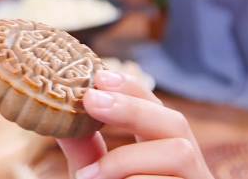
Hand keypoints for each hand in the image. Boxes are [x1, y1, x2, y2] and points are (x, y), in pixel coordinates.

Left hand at [56, 70, 213, 178]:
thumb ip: (85, 152)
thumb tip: (57, 115)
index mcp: (167, 156)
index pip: (157, 110)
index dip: (132, 89)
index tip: (98, 77)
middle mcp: (190, 170)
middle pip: (176, 124)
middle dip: (132, 107)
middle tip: (91, 100)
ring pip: (180, 153)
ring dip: (128, 158)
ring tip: (90, 176)